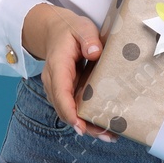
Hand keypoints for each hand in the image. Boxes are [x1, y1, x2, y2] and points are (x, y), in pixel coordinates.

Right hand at [21, 3, 117, 140]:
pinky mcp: (66, 92)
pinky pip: (74, 108)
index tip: (80, 125)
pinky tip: (105, 126)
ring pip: (69, 112)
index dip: (69, 111)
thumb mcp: (81, 27)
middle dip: (83, 125)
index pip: (60, 92)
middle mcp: (54, 81)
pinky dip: (86, 119)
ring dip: (87, 126)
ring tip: (110, 135)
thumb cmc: (69, 30)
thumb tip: (95, 52)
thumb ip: (88, 38)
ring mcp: (58, 89)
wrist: (55, 32)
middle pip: (64, 109)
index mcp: (57, 65)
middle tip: (106, 135)